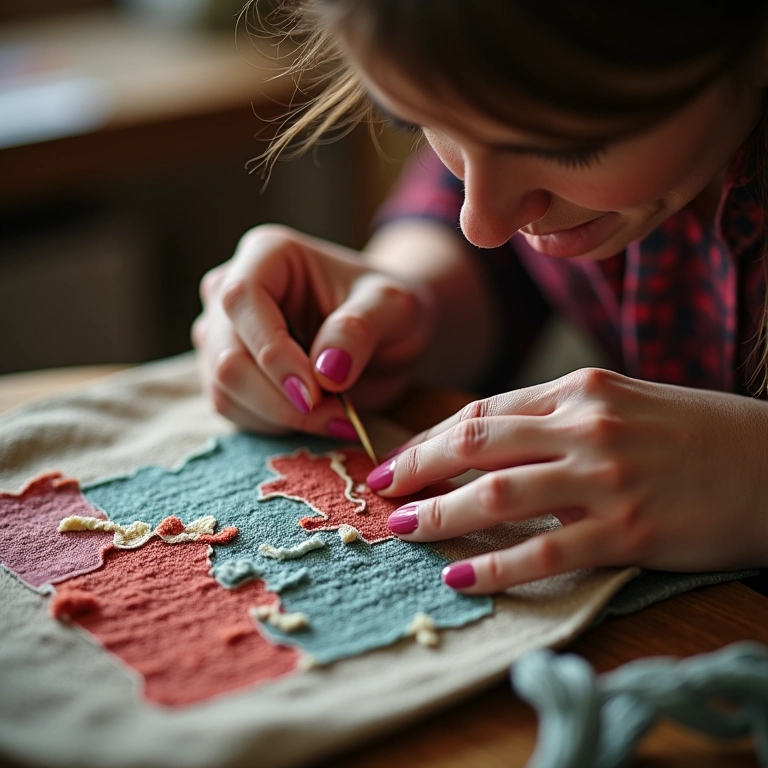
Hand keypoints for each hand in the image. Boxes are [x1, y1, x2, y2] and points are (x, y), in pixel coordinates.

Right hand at [192, 225, 433, 434]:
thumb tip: (325, 371)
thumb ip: (359, 329)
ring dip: (280, 417)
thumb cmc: (386, 308)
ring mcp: (221, 334)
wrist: (385, 333)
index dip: (273, 352)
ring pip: (223, 390)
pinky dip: (274, 425)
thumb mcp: (393, 308)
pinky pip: (231, 410)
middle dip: (281, 398)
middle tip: (336, 416)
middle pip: (227, 356)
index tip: (317, 391)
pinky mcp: (224, 373)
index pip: (242, 299)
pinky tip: (317, 419)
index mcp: (266, 254)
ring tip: (336, 417)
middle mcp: (229, 290)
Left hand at [368, 368, 767, 592]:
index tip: (397, 461)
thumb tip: (488, 442)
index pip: (482, 412)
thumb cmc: (695, 431)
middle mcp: (585, 425)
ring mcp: (606, 477)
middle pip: (475, 445)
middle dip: (416, 470)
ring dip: (440, 516)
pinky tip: (460, 577)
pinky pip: (546, 552)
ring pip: (498, 495)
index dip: (429, 439)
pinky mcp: (629, 530)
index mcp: (579, 388)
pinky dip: (496, 567)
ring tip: (404, 532)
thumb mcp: (621, 402)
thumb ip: (555, 416)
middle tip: (381, 493)